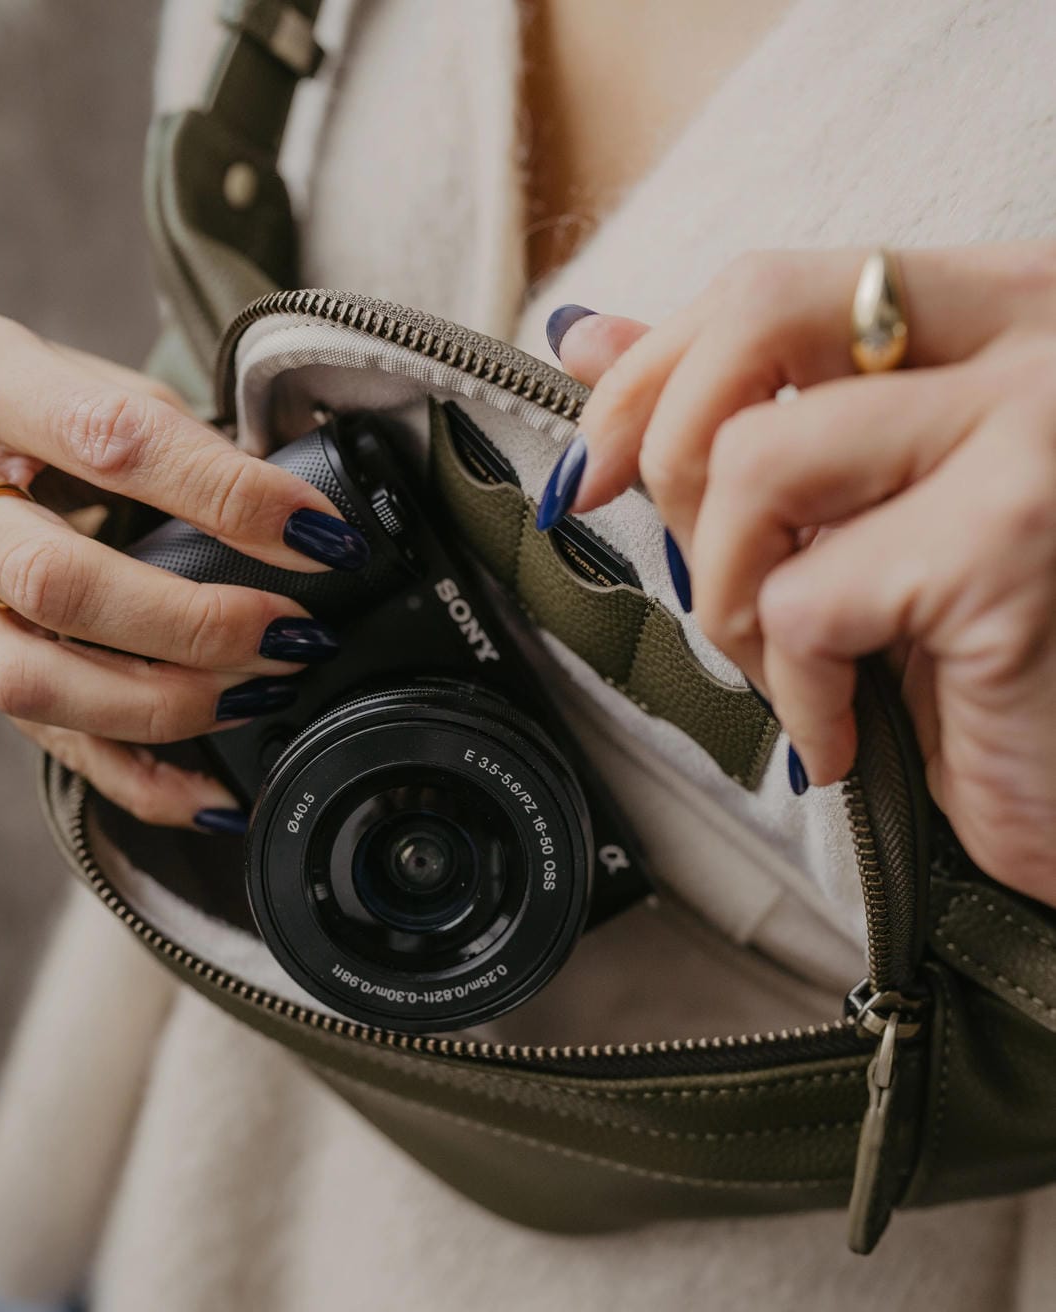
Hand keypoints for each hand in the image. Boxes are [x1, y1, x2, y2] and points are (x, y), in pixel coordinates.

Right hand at [0, 318, 365, 828]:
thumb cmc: (31, 415)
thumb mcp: (94, 383)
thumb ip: (179, 436)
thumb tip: (298, 513)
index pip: (114, 442)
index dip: (229, 497)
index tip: (322, 537)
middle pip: (60, 584)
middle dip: (197, 624)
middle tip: (294, 632)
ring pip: (37, 681)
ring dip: (170, 703)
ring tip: (265, 691)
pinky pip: (55, 751)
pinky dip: (147, 784)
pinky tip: (220, 790)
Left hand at [542, 244, 1055, 906]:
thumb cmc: (996, 652)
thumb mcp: (870, 513)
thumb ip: (750, 410)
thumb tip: (590, 340)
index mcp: (995, 308)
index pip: (772, 283)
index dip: (651, 371)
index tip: (594, 468)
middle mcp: (1029, 338)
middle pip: (757, 317)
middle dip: (671, 462)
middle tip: (710, 580)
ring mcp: (1029, 428)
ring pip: (757, 463)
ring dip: (733, 598)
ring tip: (799, 673)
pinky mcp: (1009, 542)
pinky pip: (803, 604)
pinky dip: (797, 695)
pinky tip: (846, 737)